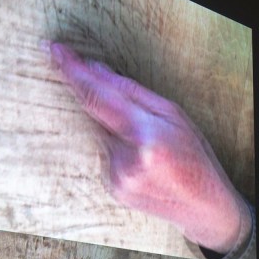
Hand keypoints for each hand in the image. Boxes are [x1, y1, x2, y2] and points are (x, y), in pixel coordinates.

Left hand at [48, 42, 250, 254]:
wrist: (204, 207)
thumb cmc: (195, 157)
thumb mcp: (173, 114)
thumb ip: (132, 92)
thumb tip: (96, 70)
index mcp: (145, 135)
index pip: (97, 97)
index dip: (73, 72)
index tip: (55, 52)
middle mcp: (125, 159)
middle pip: (96, 114)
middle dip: (107, 103)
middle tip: (134, 110)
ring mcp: (116, 177)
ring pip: (100, 135)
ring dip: (117, 130)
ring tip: (151, 147)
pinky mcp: (112, 188)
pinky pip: (105, 155)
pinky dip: (118, 149)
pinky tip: (144, 161)